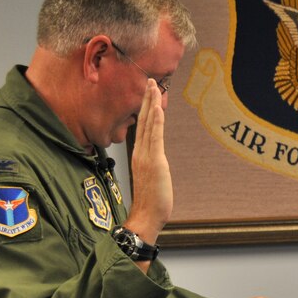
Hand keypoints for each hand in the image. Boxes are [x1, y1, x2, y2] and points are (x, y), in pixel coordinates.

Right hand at [126, 80, 171, 243]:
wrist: (145, 216)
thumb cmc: (150, 202)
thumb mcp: (151, 178)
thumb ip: (152, 166)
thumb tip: (156, 162)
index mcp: (140, 155)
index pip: (142, 127)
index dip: (145, 109)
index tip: (149, 93)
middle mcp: (140, 152)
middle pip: (143, 120)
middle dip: (147, 100)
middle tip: (151, 80)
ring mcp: (146, 156)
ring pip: (148, 124)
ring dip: (151, 104)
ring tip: (154, 86)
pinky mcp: (154, 162)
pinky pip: (155, 137)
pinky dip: (156, 121)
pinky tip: (157, 108)